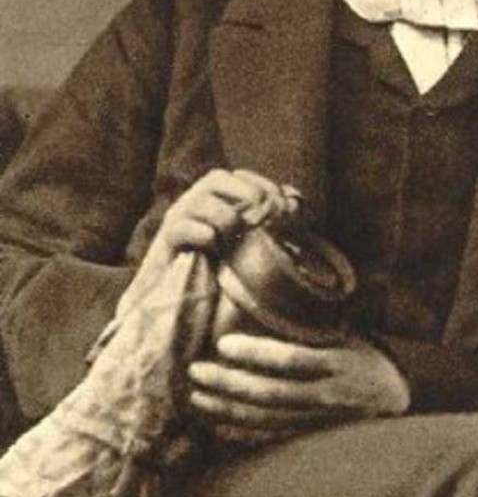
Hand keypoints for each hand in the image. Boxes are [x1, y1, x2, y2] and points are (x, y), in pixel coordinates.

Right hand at [135, 168, 291, 287]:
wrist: (186, 319)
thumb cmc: (225, 286)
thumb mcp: (256, 253)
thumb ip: (273, 226)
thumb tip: (294, 202)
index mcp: (218, 205)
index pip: (239, 177)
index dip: (263, 186)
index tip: (284, 207)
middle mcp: (196, 209)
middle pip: (216, 178)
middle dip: (245, 192)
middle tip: (263, 214)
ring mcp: (178, 225)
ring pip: (199, 199)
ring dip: (224, 214)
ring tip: (235, 236)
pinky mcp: (164, 247)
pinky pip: (179, 227)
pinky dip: (202, 233)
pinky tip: (214, 246)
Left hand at [188, 332, 410, 442]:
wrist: (392, 398)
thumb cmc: (362, 356)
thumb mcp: (347, 335)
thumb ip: (313, 326)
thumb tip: (273, 293)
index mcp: (339, 363)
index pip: (293, 360)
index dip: (257, 354)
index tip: (224, 343)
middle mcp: (328, 396)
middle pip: (272, 394)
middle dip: (230, 384)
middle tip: (196, 371)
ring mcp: (319, 421)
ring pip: (267, 419)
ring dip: (227, 409)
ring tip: (196, 397)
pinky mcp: (310, 437)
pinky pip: (271, 437)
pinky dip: (241, 431)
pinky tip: (216, 423)